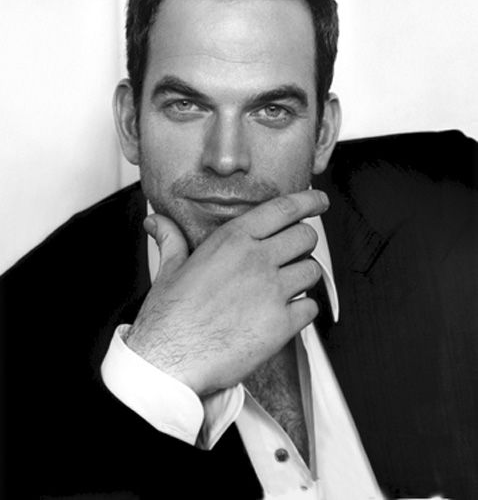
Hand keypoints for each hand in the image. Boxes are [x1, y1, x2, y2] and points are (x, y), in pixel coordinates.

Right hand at [125, 190, 328, 395]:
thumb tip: (157, 222)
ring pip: (312, 271)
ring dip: (304, 276)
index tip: (318, 201)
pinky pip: (311, 308)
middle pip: (306, 237)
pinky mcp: (281, 324)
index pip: (283, 209)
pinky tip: (285, 313)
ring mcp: (272, 292)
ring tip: (287, 285)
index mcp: (232, 240)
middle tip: (295, 251)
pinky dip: (303, 310)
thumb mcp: (169, 269)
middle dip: (305, 242)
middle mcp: (256, 260)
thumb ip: (171, 239)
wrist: (169, 360)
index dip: (308, 200)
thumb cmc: (169, 317)